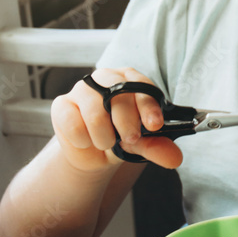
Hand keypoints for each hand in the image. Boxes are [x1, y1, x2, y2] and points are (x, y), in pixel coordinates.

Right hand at [50, 67, 182, 173]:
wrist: (92, 153)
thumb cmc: (118, 137)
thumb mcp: (140, 143)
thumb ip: (156, 147)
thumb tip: (175, 158)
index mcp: (130, 80)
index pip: (141, 86)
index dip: (148, 107)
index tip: (154, 126)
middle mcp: (106, 78)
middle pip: (118, 96)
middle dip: (127, 123)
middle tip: (130, 139)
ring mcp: (82, 89)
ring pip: (94, 112)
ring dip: (104, 136)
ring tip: (106, 143)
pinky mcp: (61, 104)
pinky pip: (73, 123)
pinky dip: (83, 140)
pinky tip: (86, 141)